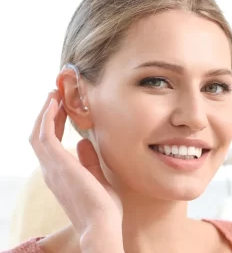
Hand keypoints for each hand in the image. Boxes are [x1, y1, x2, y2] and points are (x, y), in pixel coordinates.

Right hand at [29, 90, 123, 251]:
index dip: (53, 123)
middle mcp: (51, 169)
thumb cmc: (102, 207)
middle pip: (40, 135)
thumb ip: (88, 160)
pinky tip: (54, 104)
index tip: (61, 107)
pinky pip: (46, 136)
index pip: (50, 143)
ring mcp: (52, 167)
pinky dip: (47, 118)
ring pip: (39, 133)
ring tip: (53, 95)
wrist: (102, 226)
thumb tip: (83, 142)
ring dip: (45, 112)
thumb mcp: (96, 178)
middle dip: (46, 114)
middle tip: (55, 96)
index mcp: (59, 173)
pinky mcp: (59, 164)